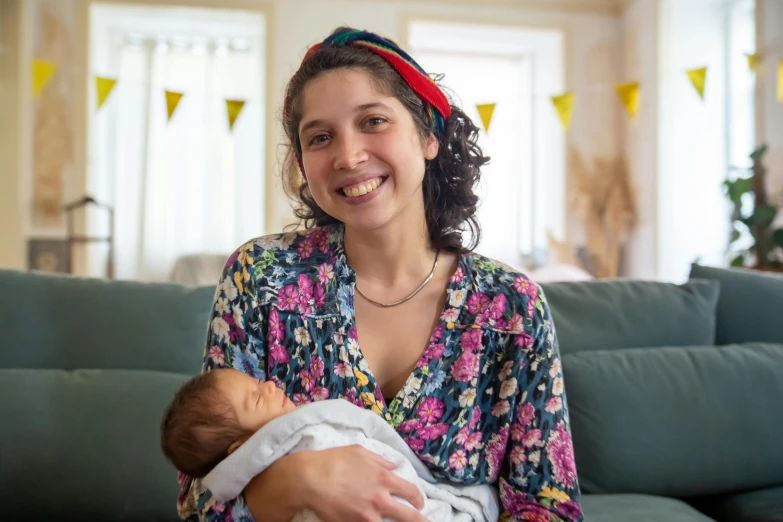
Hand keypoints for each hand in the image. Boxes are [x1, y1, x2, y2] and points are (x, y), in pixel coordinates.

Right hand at [302, 445, 427, 521]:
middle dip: (420, 521)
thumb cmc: (333, 461)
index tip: (419, 504)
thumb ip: (379, 461)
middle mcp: (380, 499)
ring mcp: (368, 516)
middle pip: (410, 516)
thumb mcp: (359, 452)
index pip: (411, 492)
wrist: (309, 479)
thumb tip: (392, 467)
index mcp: (384, 478)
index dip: (419, 500)